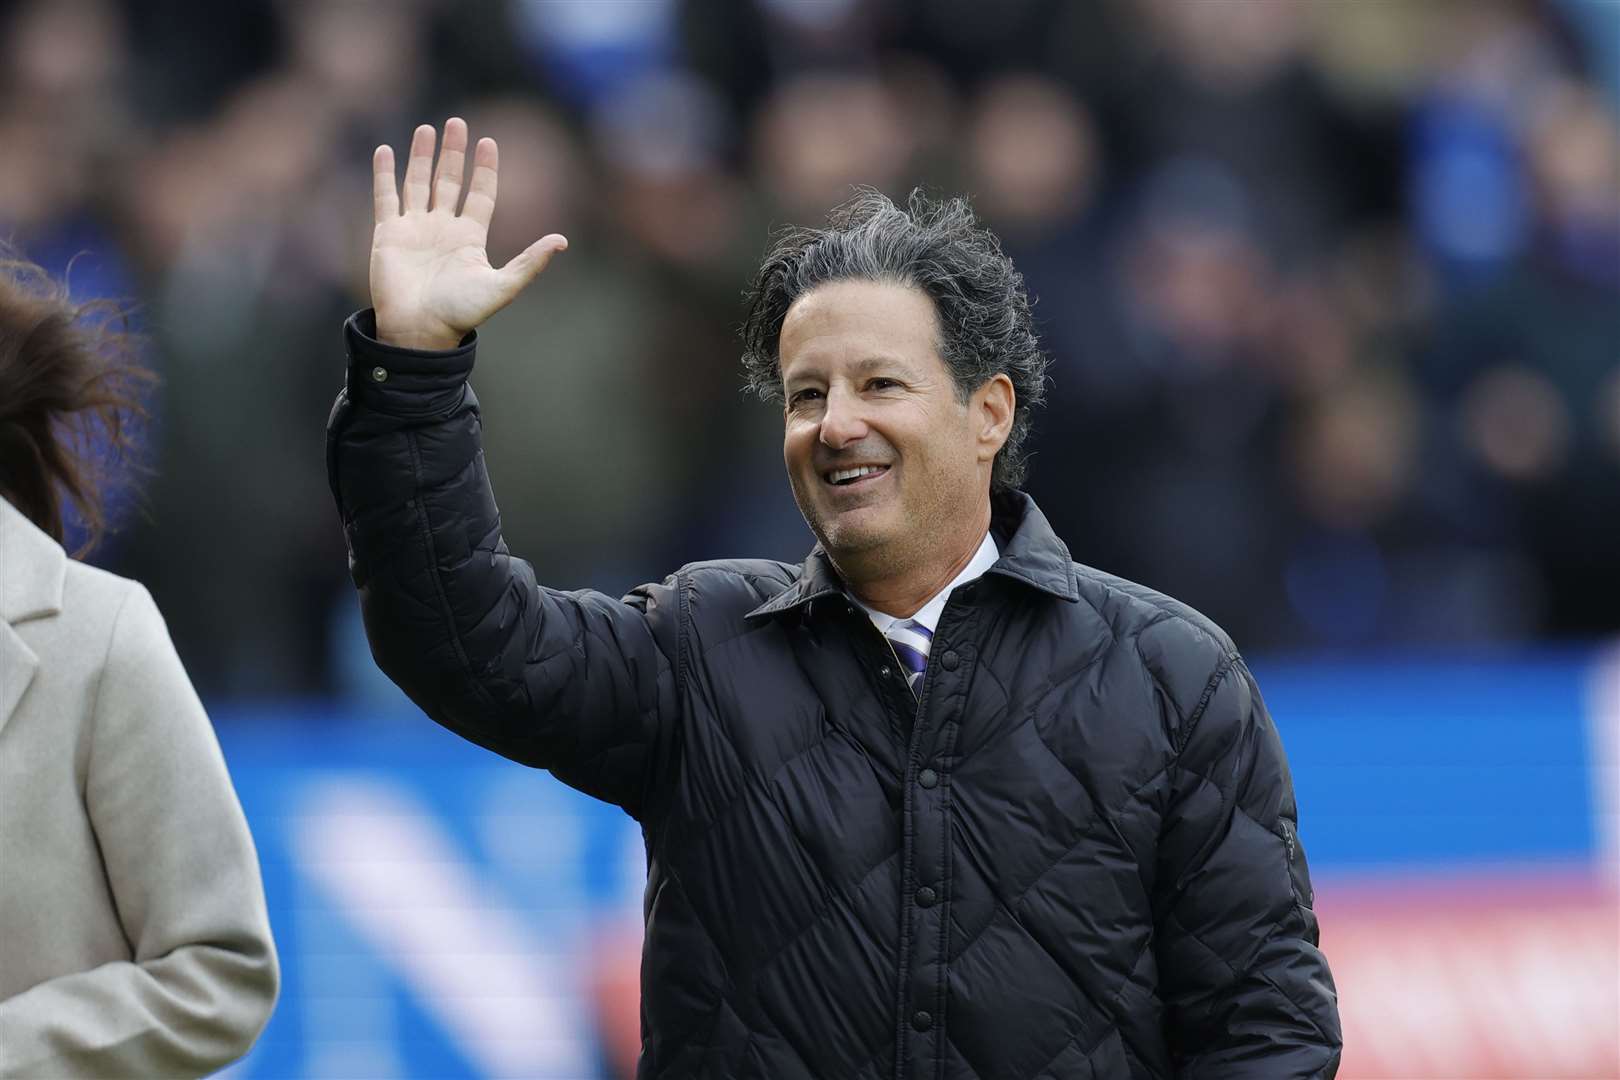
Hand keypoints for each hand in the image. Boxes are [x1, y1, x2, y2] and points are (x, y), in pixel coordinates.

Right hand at [370, 118, 566, 349]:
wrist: (420, 330)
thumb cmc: (460, 312)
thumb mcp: (503, 286)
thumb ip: (530, 262)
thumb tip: (562, 240)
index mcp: (470, 238)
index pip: (480, 194)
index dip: (484, 169)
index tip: (489, 142)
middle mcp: (443, 229)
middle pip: (448, 181)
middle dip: (453, 153)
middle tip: (457, 123)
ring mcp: (415, 229)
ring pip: (418, 183)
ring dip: (421, 156)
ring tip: (427, 128)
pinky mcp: (388, 234)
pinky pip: (385, 198)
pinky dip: (384, 174)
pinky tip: (385, 150)